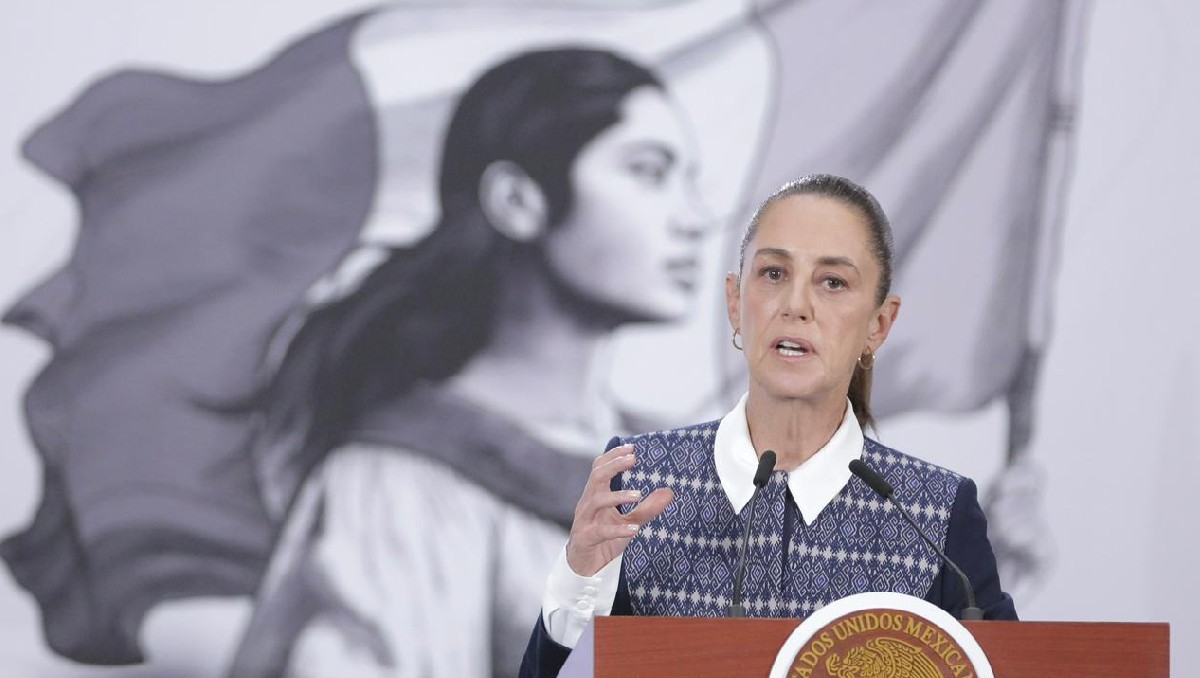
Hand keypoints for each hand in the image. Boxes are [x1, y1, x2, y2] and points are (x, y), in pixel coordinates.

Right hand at [565, 444, 673, 576]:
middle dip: (614, 465)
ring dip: (618, 496)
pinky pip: (601, 531)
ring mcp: (584, 521)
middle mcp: (587, 504)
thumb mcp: (629, 522)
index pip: (599, 467)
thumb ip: (647, 508)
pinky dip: (618, 529)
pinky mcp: (585, 538)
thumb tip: (669, 492)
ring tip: (638, 494)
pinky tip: (634, 529)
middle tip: (633, 459)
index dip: (613, 455)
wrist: (586, 567)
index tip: (632, 447)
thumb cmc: (605, 540)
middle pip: (596, 477)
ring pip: (596, 501)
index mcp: (595, 495)